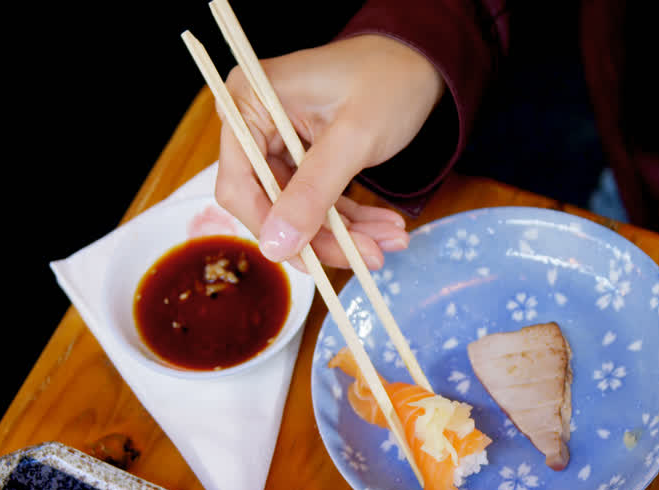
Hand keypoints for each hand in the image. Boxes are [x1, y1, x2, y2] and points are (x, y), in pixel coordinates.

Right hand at [215, 34, 445, 270]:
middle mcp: (254, 122)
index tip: (309, 258)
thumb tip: (278, 245)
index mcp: (248, 103)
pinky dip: (350, 219)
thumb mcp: (353, 139)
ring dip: (344, 233)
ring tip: (390, 242)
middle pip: (270, 203)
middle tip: (370, 255)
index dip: (269, 227)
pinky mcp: (303, 156)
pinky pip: (318, 200)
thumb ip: (314, 192)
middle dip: (321, 236)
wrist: (419, 61)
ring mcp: (278, 140)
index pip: (238, 184)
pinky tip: (385, 228)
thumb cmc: (387, 81)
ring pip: (298, 209)